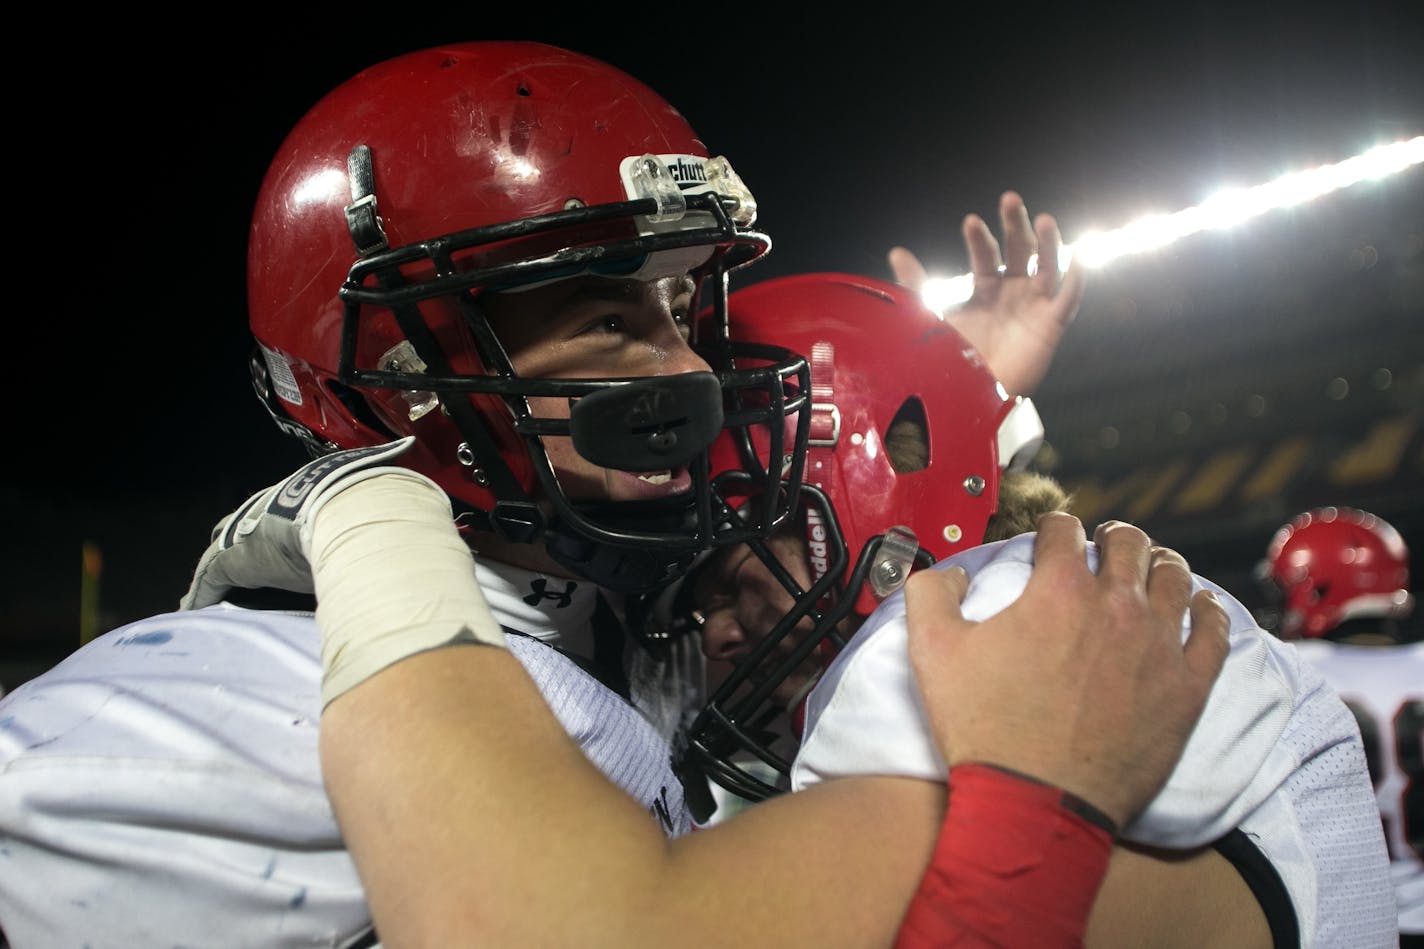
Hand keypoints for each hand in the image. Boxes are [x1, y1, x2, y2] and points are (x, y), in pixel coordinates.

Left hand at [180, 437, 417, 609]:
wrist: (347, 508)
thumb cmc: (366, 501)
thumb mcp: (376, 495)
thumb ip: (388, 494)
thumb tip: (412, 454)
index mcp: (302, 493)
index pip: (281, 509)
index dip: (277, 524)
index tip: (280, 539)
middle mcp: (270, 508)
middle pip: (243, 525)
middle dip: (239, 540)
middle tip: (241, 562)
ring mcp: (250, 532)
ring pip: (223, 550)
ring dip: (220, 568)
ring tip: (212, 590)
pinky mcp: (234, 557)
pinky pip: (209, 579)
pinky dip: (202, 593)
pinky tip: (194, 608)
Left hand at [888, 190, 1084, 395]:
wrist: (970, 399)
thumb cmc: (953, 360)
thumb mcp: (930, 318)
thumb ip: (916, 286)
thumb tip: (896, 251)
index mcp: (985, 289)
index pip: (984, 257)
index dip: (979, 240)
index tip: (971, 221)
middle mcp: (1012, 293)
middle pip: (1019, 252)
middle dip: (1015, 226)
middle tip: (1010, 199)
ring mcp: (1034, 307)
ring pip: (1047, 268)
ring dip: (1048, 244)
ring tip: (1046, 220)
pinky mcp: (1051, 326)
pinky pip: (1068, 299)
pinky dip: (1075, 278)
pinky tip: (1078, 256)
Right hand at [903, 512, 1228, 829]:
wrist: (1035, 802)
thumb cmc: (985, 730)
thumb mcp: (932, 652)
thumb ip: (931, 592)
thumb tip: (950, 574)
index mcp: (1057, 590)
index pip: (1064, 531)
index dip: (1054, 527)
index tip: (1053, 535)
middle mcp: (1115, 606)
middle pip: (1129, 543)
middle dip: (1113, 536)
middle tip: (1106, 543)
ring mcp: (1158, 645)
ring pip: (1174, 578)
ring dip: (1159, 564)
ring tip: (1152, 567)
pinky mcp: (1187, 687)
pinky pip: (1214, 631)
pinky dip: (1208, 610)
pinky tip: (1200, 607)